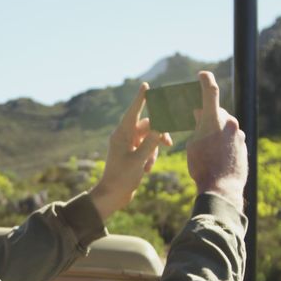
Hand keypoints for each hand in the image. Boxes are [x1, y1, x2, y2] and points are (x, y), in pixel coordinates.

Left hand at [90, 83, 172, 220]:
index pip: (133, 112)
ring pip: (149, 138)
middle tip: (168, 142)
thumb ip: (151, 142)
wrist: (113, 195)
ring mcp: (128, 145)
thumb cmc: (122, 177)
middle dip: (158, 134)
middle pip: (146, 125)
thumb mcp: (139, 160)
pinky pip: (146, 148)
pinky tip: (146, 170)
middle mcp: (124, 137)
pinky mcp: (132, 154)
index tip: (146, 86)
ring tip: (148, 165)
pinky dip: (149, 157)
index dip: (141, 98)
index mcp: (121, 134)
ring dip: (153, 150)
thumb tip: (160, 126)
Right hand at [186, 71, 246, 210]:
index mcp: (214, 119)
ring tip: (207, 150)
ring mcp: (239, 134)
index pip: (209, 92)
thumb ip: (198, 127)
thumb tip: (202, 117)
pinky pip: (231, 140)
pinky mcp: (244, 146)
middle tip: (197, 125)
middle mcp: (230, 123)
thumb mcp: (192, 144)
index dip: (205, 80)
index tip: (202, 74)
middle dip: (207, 117)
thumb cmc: (202, 166)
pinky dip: (223, 144)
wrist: (222, 188)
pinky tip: (217, 157)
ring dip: (216, 133)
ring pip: (225, 127)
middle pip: (217, 113)